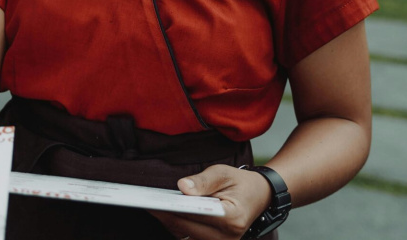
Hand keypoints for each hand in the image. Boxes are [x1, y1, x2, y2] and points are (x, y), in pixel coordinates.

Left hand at [150, 164, 271, 239]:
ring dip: (169, 221)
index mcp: (232, 218)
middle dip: (165, 215)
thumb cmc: (240, 183)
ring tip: (153, 206)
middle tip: (146, 202)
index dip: (172, 209)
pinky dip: (177, 225)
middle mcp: (227, 237)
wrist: (259, 196)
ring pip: (185, 235)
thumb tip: (182, 187)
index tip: (153, 202)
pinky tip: (166, 213)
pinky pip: (189, 237)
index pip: (195, 215)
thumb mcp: (224, 173)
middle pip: (186, 228)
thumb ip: (203, 181)